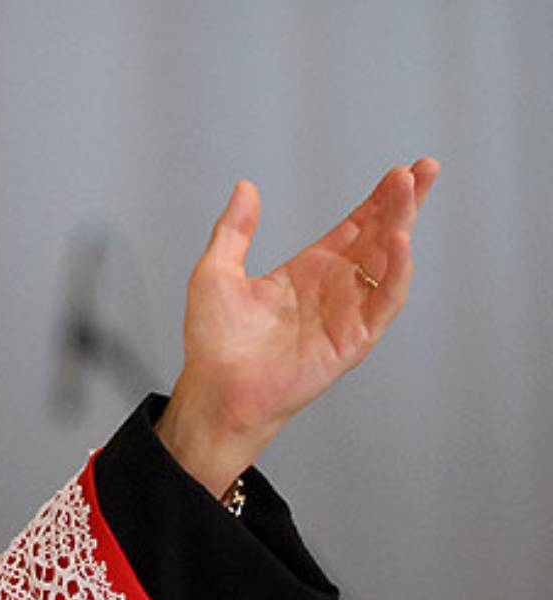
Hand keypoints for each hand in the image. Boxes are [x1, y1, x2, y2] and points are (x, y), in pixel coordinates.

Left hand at [159, 158, 440, 496]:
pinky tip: (399, 243)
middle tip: (424, 168)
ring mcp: (347, 313)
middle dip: (403, 203)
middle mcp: (334, 289)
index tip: (401, 172)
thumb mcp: (215, 273)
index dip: (379, 200)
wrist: (215, 391)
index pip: (356, 227)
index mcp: (308, 271)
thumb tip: (245, 188)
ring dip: (402, 226)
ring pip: (387, 263)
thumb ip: (234, 230)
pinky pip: (382, 302)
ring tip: (409, 192)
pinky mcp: (352, 340)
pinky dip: (396, 273)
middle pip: (380, 237)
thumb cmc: (214, 343)